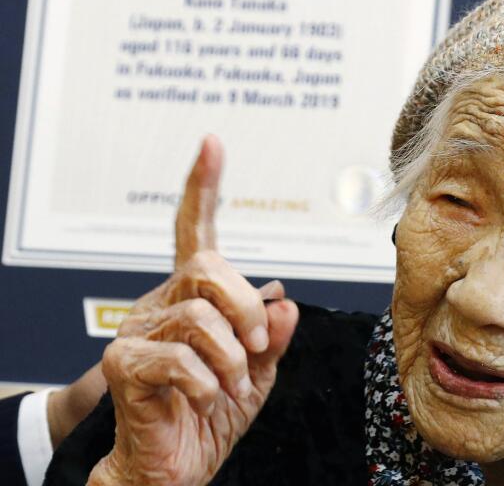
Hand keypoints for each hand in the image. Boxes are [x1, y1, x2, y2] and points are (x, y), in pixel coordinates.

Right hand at [88, 136, 298, 485]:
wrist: (174, 464)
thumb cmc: (211, 413)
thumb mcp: (258, 372)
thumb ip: (271, 335)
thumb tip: (284, 301)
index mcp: (194, 298)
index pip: (195, 231)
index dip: (203, 188)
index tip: (212, 145)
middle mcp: (161, 302)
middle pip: (208, 266)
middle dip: (245, 307)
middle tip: (256, 346)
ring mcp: (138, 329)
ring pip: (198, 314)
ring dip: (231, 356)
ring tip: (231, 383)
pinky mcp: (124, 362)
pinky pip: (178, 357)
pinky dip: (206, 382)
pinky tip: (205, 397)